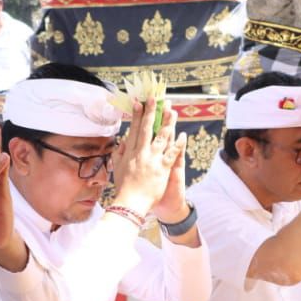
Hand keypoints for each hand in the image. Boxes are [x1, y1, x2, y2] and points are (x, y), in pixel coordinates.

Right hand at [110, 99, 182, 216]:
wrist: (131, 202)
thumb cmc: (123, 187)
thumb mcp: (118, 168)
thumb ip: (119, 154)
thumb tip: (122, 142)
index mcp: (130, 152)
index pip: (134, 129)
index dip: (137, 115)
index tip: (138, 102)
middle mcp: (141, 153)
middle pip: (147, 128)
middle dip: (151, 112)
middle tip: (154, 98)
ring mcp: (152, 160)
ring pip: (161, 137)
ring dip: (167, 122)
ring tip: (171, 110)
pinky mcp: (162, 169)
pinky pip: (172, 153)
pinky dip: (178, 144)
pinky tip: (183, 135)